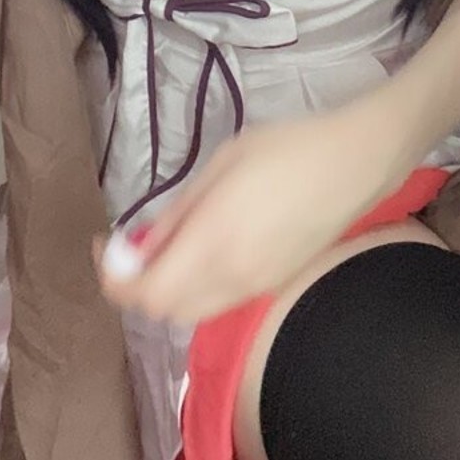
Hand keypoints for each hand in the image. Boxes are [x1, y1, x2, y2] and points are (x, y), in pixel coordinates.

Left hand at [92, 101, 406, 326]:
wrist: (354, 162)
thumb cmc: (286, 148)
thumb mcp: (221, 164)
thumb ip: (178, 212)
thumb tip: (141, 245)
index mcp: (214, 243)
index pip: (146, 294)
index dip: (114, 279)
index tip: (106, 244)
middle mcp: (232, 278)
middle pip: (165, 311)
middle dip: (139, 286)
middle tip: (133, 246)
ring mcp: (257, 287)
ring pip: (193, 311)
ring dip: (169, 288)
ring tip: (169, 241)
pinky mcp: (274, 284)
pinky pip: (220, 300)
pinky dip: (198, 285)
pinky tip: (206, 245)